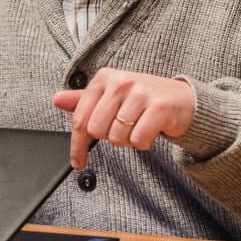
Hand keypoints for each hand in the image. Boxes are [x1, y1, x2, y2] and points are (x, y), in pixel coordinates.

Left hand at [53, 67, 195, 167]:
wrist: (183, 99)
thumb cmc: (143, 99)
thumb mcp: (111, 96)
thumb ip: (83, 100)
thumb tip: (57, 99)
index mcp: (104, 78)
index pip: (81, 118)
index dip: (77, 145)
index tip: (77, 162)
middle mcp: (121, 82)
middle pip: (97, 130)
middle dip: (109, 137)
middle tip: (124, 129)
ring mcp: (140, 93)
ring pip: (117, 137)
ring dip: (128, 141)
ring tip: (138, 127)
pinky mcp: (159, 107)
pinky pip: (138, 141)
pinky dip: (143, 143)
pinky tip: (150, 131)